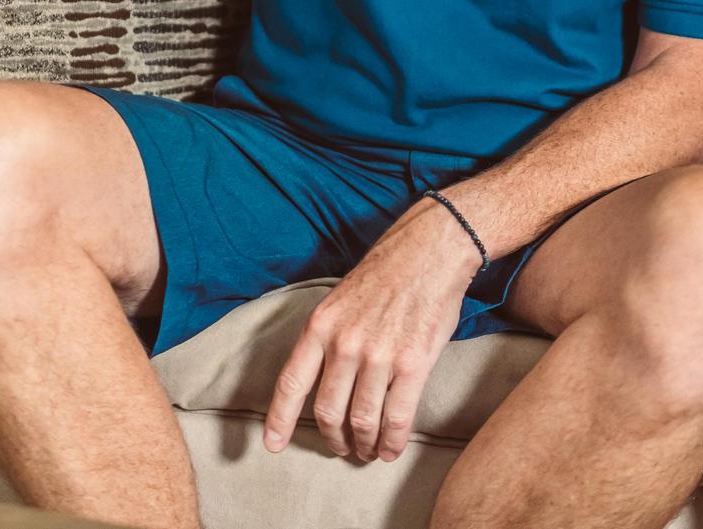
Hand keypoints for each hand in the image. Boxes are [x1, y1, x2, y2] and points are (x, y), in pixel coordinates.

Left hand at [262, 199, 478, 462]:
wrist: (430, 252)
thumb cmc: (386, 272)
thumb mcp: (339, 299)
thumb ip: (328, 337)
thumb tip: (324, 378)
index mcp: (321, 326)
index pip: (292, 383)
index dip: (279, 419)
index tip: (272, 445)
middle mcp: (345, 344)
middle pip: (328, 411)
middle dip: (334, 438)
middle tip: (342, 447)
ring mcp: (380, 356)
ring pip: (362, 421)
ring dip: (364, 444)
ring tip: (368, 451)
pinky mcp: (414, 364)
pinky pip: (397, 417)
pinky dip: (393, 441)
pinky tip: (391, 449)